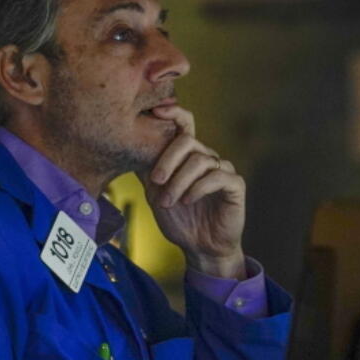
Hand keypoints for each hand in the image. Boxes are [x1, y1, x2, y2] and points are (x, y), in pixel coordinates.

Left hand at [139, 105, 246, 279]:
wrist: (200, 248)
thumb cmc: (179, 220)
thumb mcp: (154, 192)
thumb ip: (145, 169)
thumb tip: (124, 146)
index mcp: (188, 156)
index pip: (184, 124)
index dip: (173, 113)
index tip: (156, 111)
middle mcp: (206, 158)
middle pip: (188, 141)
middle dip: (168, 160)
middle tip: (156, 181)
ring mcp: (222, 170)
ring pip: (200, 160)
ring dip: (179, 181)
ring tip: (168, 201)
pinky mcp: (235, 185)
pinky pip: (217, 177)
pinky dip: (198, 188)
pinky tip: (188, 201)